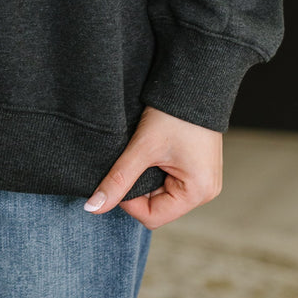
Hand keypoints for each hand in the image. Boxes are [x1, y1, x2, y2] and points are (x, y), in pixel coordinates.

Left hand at [83, 104, 222, 228]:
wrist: (192, 80)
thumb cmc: (173, 114)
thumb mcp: (143, 147)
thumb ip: (118, 179)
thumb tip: (92, 207)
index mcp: (198, 192)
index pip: (152, 217)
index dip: (128, 201)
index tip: (118, 176)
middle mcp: (205, 191)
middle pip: (158, 206)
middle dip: (138, 188)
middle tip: (130, 160)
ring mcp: (203, 179)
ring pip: (161, 193)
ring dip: (146, 177)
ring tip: (143, 153)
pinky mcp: (198, 168)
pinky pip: (170, 180)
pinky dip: (155, 169)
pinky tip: (151, 151)